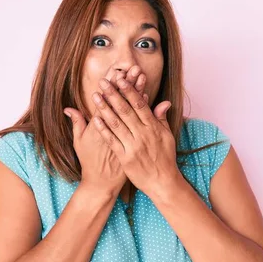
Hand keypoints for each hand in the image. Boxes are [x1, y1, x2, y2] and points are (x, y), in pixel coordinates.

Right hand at [63, 66, 147, 195]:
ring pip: (131, 108)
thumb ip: (77, 123)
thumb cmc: (90, 161)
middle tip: (134, 67)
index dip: (111, 86)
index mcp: (97, 125)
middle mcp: (112, 127)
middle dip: (127, 83)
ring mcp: (123, 134)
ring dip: (136, 92)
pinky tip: (146, 98)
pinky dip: (141, 111)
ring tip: (142, 76)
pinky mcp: (131, 139)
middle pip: (121, 100)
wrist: (102, 182)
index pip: (105, 100)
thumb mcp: (79, 142)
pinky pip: (137, 122)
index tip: (116, 71)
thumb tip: (68, 108)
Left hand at [91, 65, 180, 196]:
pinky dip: (104, 129)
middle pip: (126, 111)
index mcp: (153, 128)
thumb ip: (161, 119)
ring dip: (105, 108)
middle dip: (114, 94)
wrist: (163, 182)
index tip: (121, 78)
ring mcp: (134, 147)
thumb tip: (164, 102)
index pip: (139, 104)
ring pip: (117, 124)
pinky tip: (95, 119)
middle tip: (104, 82)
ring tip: (96, 96)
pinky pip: (112, 141)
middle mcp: (143, 135)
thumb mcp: (167, 137)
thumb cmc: (165, 158)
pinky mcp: (125, 158)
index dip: (129, 90)